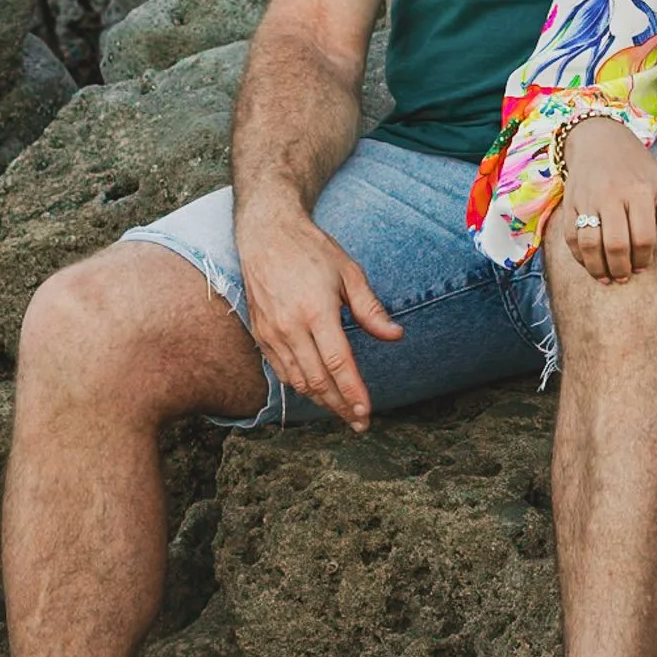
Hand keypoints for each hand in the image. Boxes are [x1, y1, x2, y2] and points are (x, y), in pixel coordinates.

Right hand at [237, 193, 400, 431]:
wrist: (266, 234)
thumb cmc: (312, 250)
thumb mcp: (349, 273)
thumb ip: (371, 309)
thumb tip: (395, 336)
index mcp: (316, 310)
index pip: (338, 363)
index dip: (353, 392)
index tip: (366, 413)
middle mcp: (290, 327)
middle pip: (318, 380)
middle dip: (340, 406)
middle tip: (359, 422)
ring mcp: (272, 333)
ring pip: (297, 381)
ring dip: (321, 401)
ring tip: (342, 412)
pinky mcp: (260, 334)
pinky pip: (281, 371)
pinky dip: (300, 387)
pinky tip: (317, 392)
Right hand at [561, 116, 656, 283]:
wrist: (599, 139)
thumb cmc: (638, 169)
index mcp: (639, 191)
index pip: (642, 238)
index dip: (643, 260)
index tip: (642, 267)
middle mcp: (611, 194)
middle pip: (616, 245)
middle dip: (621, 269)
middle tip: (624, 277)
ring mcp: (587, 198)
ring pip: (589, 244)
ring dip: (598, 269)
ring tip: (608, 277)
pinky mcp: (569, 202)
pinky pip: (571, 238)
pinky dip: (580, 257)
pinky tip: (591, 264)